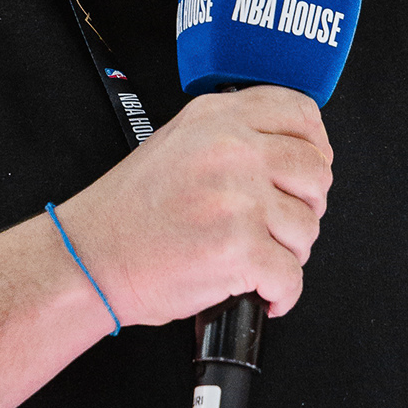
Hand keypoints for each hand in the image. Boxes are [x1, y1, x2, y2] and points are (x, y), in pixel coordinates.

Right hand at [56, 87, 331, 328]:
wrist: (91, 258)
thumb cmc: (128, 212)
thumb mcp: (178, 142)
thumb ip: (232, 135)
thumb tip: (292, 149)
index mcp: (218, 119)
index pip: (300, 114)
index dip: (316, 146)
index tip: (307, 170)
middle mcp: (232, 151)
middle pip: (316, 171)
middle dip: (307, 205)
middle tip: (282, 224)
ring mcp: (238, 199)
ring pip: (308, 227)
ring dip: (291, 252)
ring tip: (259, 258)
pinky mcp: (240, 248)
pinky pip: (291, 276)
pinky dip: (282, 293)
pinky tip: (262, 291)